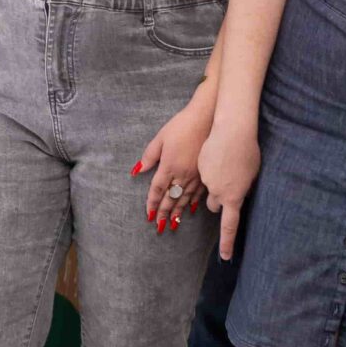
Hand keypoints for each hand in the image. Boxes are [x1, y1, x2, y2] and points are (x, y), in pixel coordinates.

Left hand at [134, 95, 213, 233]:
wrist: (207, 120)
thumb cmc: (181, 126)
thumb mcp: (160, 138)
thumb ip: (149, 156)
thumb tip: (138, 170)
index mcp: (168, 166)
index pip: (158, 189)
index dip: (153, 203)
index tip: (149, 215)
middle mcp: (182, 174)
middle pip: (171, 198)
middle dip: (164, 213)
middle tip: (159, 226)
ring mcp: (196, 175)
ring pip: (184, 198)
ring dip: (177, 212)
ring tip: (173, 224)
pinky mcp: (206, 173)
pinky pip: (198, 192)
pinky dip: (192, 203)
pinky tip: (189, 209)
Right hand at [196, 115, 259, 258]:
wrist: (231, 129)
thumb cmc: (247, 150)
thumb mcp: (252, 173)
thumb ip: (245, 188)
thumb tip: (240, 193)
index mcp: (233, 195)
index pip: (229, 225)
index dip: (227, 242)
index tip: (226, 257)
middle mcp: (217, 191)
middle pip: (213, 204)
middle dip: (217, 200)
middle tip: (226, 186)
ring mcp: (206, 179)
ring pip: (207, 189)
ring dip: (214, 183)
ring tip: (225, 164)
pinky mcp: (199, 167)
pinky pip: (203, 174)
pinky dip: (210, 169)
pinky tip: (218, 156)